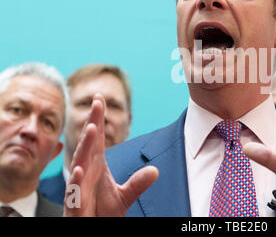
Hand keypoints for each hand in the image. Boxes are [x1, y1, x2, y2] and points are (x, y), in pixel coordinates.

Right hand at [64, 94, 158, 216]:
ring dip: (84, 146)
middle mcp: (85, 172)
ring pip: (79, 162)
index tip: (100, 99)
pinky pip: (74, 191)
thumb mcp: (124, 196)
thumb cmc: (101, 213)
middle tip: (97, 104)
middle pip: (88, 145)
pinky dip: (76, 180)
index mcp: (95, 166)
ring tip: (91, 129)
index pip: (96, 139)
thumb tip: (155, 171)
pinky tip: (79, 169)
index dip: (97, 119)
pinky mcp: (74, 204)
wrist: (92, 231)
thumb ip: (138, 183)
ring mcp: (78, 187)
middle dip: (92, 124)